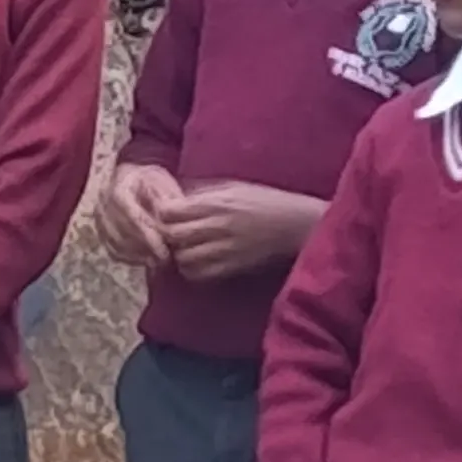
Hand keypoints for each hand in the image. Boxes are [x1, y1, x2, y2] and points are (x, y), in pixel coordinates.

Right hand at [98, 163, 184, 268]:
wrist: (130, 179)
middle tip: (164, 261)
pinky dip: (129, 258)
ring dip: (137, 256)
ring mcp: (98, 217)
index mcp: (120, 186)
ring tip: (157, 262)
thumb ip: (166, 202)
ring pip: (116, 243)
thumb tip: (168, 225)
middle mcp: (103, 201)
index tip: (164, 251)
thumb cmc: (150, 182)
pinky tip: (145, 260)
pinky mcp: (99, 230)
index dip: (148, 237)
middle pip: (122, 232)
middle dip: (144, 249)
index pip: (131, 216)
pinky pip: (112, 249)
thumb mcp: (162, 183)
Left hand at [161, 181, 326, 283]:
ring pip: (183, 258)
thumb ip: (205, 194)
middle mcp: (219, 225)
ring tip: (184, 249)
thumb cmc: (268, 201)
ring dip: (178, 255)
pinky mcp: (234, 267)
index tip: (165, 214)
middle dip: (166, 235)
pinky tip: (198, 263)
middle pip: (173, 235)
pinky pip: (201, 274)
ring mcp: (226, 248)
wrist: (299, 224)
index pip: (172, 211)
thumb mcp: (235, 187)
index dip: (162, 213)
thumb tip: (175, 200)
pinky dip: (193, 271)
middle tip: (169, 234)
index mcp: (217, 202)